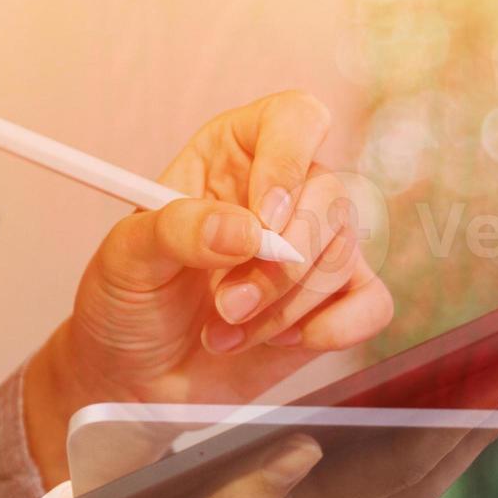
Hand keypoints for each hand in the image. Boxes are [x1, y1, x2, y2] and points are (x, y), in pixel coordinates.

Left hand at [24, 91, 396, 481]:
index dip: (289, 160)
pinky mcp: (335, 301)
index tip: (264, 219)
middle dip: (282, 263)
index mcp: (234, 155)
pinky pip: (372, 303)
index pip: (294, 120)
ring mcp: (314, 247)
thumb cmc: (128, 304)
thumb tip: (245, 230)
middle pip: (329, 196)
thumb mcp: (125, 258)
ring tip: (227, 331)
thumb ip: (177, 230)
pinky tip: (282, 342)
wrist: (136, 377)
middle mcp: (283, 192)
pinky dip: (336, 328)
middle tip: (228, 305)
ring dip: (287, 306)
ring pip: (344, 255)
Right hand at [241, 359, 497, 497]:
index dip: (453, 422)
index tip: (495, 380)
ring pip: (423, 475)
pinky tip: (457, 405)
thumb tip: (305, 446)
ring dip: (469, 430)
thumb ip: (253, 483)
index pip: (403, 464)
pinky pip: (402, 476)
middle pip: (428, 469)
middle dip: (480, 420)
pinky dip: (437, 440)